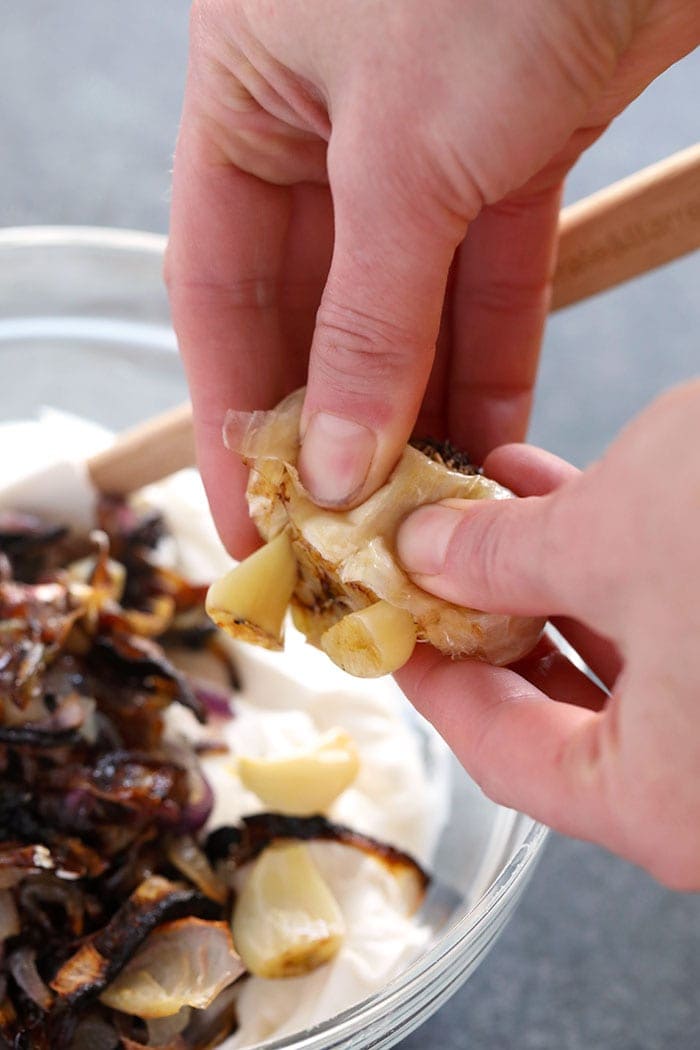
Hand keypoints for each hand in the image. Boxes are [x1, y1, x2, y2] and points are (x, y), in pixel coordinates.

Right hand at [167, 0, 698, 554]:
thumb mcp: (403, 151)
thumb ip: (367, 320)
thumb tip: (329, 460)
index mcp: (248, 98)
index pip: (216, 292)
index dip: (230, 419)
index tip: (250, 525)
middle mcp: (326, 122)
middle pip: (311, 314)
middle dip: (327, 429)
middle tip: (342, 542)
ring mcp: (426, 139)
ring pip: (405, 310)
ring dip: (413, 411)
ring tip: (418, 516)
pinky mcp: (517, 146)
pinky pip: (490, 280)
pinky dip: (490, 360)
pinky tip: (487, 444)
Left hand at [395, 379, 699, 888]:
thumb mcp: (615, 533)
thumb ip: (502, 557)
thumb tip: (427, 554)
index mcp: (667, 802)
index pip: (506, 758)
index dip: (433, 685)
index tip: (387, 630)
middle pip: (566, 715)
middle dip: (493, 618)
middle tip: (434, 561)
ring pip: (629, 661)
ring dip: (553, 575)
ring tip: (492, 498)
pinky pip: (683, 628)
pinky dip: (622, 564)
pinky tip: (573, 487)